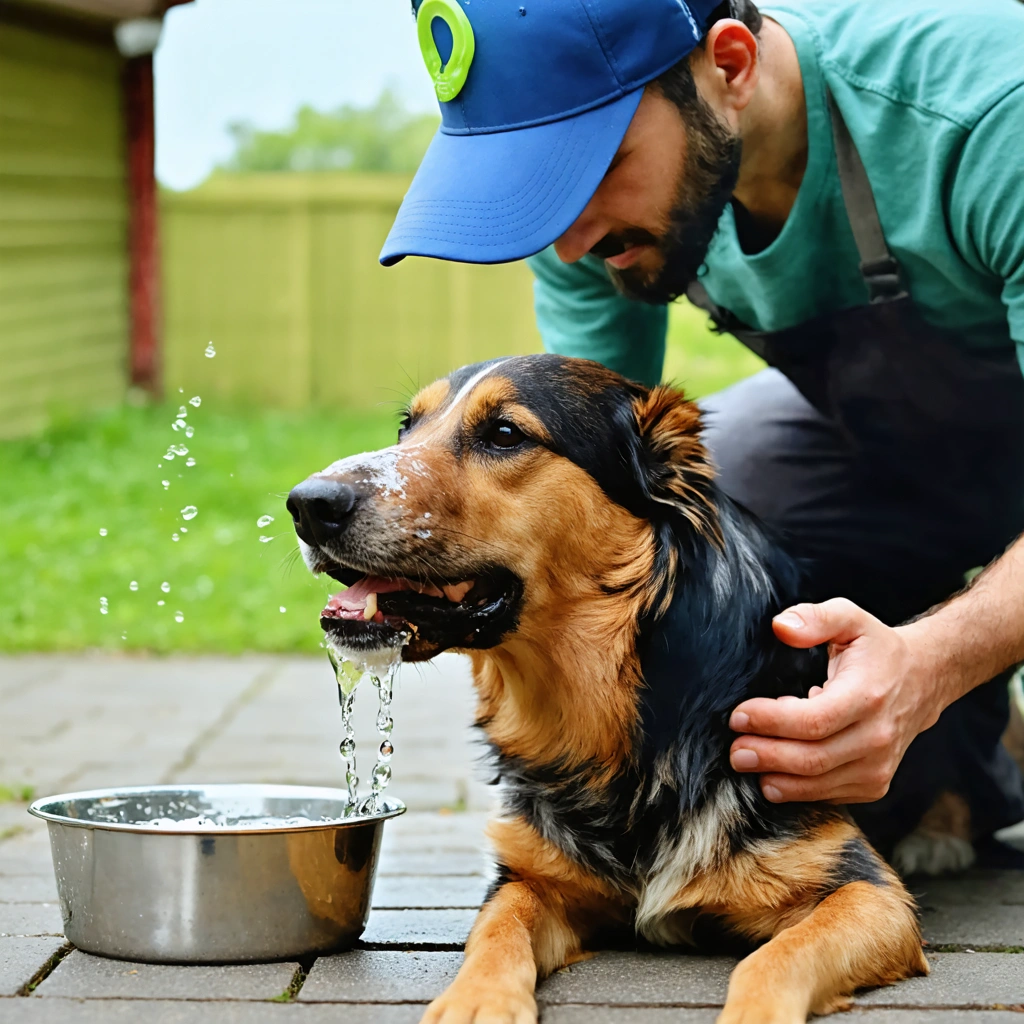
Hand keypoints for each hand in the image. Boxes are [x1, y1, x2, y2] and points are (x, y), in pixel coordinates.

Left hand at [728, 598, 952, 803]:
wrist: (923, 680)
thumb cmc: (877, 649)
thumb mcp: (850, 619)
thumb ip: (815, 618)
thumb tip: (781, 627)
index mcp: (868, 696)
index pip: (813, 721)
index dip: (770, 721)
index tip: (738, 716)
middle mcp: (877, 737)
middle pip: (812, 759)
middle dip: (766, 756)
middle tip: (735, 750)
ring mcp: (879, 767)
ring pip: (817, 784)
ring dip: (776, 777)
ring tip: (747, 760)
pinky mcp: (874, 784)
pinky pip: (827, 794)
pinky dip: (795, 787)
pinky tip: (776, 769)